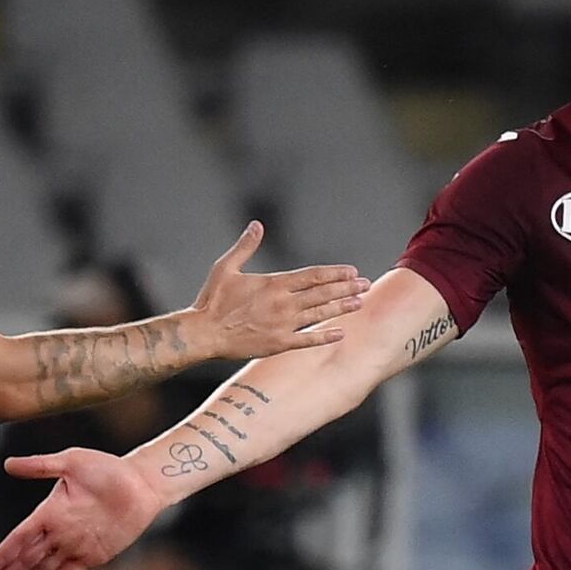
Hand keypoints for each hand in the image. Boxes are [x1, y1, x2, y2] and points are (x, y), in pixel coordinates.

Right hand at [0, 448, 167, 569]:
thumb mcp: (72, 461)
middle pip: (25, 561)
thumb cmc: (108, 469)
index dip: (2, 556)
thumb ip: (40, 466)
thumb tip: (8, 464)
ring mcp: (73, 546)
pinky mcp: (91, 557)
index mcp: (49, 512)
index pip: (19, 538)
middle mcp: (57, 532)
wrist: (141, 484)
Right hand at [188, 222, 367, 360]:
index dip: (334, 273)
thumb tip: (256, 226)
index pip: (312, 276)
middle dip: (346, 288)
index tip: (351, 271)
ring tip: (359, 303)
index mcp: (274, 284)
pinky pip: (307, 339)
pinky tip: (340, 332)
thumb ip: (245, 246)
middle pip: (322, 293)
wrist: (204, 333)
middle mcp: (283, 303)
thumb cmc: (212, 300)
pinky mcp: (278, 344)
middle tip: (366, 285)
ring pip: (319, 314)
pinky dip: (325, 335)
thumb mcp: (226, 267)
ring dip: (341, 308)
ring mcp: (283, 324)